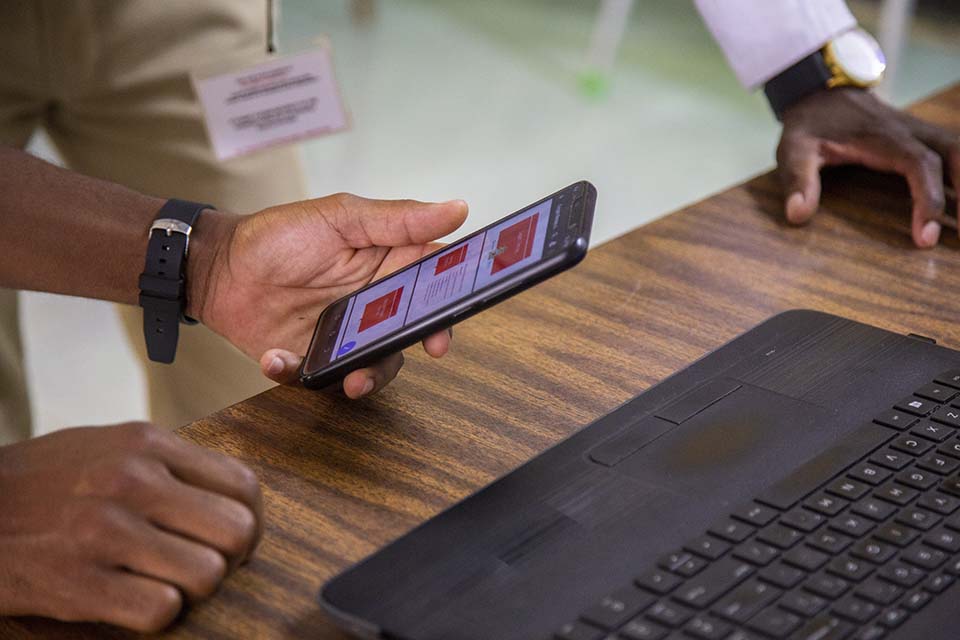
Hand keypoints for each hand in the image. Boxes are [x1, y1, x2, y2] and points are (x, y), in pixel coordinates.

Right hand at [0, 422, 261, 631]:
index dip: (250, 522)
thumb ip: (170, 463)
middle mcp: (132, 481)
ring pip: (208, 574)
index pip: (243, 486)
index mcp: (146, 444)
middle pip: (237, 532)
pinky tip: (131, 599)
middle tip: (204, 565)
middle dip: (230, 558)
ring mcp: (105, 531)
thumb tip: (234, 495)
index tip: (234, 540)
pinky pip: (162, 610)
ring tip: (164, 580)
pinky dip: (156, 613)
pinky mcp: (79, 583)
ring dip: (193, 589)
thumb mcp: (108, 446)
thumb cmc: (45, 481)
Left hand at [188, 194, 467, 397]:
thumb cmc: (279, 235)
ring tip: (348, 380)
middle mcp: (375, 304)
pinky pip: (320, 377)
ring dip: (366, 376)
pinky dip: (296, 373)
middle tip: (421, 351)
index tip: (453, 314)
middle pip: (413, 331)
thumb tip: (457, 208)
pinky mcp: (313, 359)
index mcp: (389, 264)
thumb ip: (398, 220)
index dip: (453, 298)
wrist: (218, 268)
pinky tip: (275, 357)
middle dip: (418, 346)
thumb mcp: (341, 217)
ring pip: (376, 365)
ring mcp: (346, 335)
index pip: (436, 281)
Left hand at [776, 87, 958, 246]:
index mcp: (884, 137)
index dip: (928, 199)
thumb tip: (797, 214)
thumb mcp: (794, 149)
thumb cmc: (810, 124)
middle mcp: (911, 132)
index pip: (920, 166)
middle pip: (957, 154)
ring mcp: (920, 132)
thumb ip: (797, 179)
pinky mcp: (921, 138)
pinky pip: (953, 153)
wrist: (821, 92)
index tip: (925, 237)